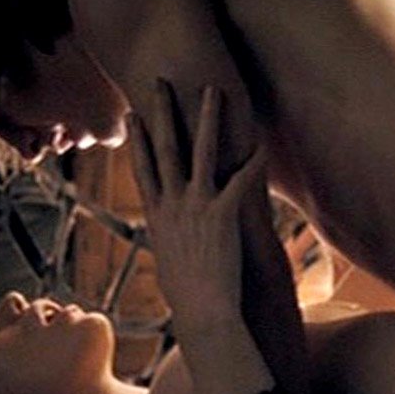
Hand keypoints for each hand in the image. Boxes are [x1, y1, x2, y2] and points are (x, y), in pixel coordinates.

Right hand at [128, 82, 267, 325]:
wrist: (204, 312)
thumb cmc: (188, 295)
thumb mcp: (170, 258)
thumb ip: (169, 237)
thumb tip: (168, 234)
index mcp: (157, 214)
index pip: (142, 167)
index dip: (137, 138)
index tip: (133, 113)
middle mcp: (173, 204)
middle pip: (165, 148)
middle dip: (163, 111)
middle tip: (160, 81)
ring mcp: (197, 207)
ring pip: (201, 152)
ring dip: (207, 118)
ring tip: (212, 90)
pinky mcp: (223, 215)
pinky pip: (240, 180)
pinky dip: (252, 161)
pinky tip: (261, 142)